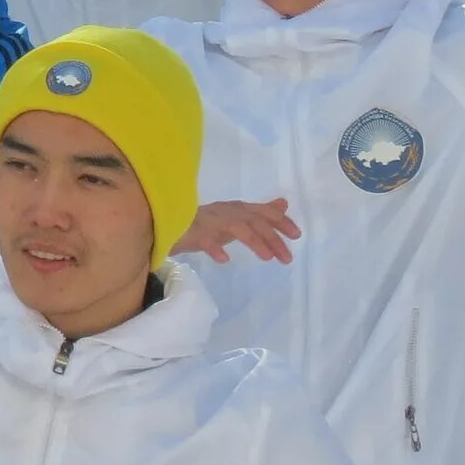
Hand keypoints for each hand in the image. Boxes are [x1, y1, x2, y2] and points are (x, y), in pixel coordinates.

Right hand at [174, 198, 300, 264]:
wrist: (167, 227)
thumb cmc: (203, 225)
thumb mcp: (236, 218)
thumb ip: (259, 213)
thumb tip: (283, 205)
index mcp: (236, 209)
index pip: (263, 212)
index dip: (281, 221)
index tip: (297, 235)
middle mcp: (225, 212)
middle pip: (255, 221)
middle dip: (273, 237)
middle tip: (287, 258)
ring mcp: (209, 221)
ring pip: (237, 227)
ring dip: (254, 241)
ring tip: (267, 258)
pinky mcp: (193, 232)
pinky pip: (205, 239)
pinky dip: (215, 247)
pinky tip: (224, 258)